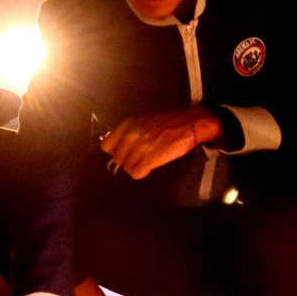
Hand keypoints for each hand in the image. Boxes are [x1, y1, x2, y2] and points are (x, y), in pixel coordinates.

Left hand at [100, 107, 220, 179]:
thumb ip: (128, 134)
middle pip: (117, 159)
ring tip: (146, 161)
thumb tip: (119, 150)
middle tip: (138, 158)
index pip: (106, 146)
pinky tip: (149, 167)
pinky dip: (142, 172)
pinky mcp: (149, 160)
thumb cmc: (167, 123)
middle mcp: (130, 136)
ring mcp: (139, 148)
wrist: (190, 124)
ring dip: (135, 167)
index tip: (123, 153)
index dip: (115, 151)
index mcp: (127, 125)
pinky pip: (136, 173)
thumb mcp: (142, 122)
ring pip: (126, 168)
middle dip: (126, 161)